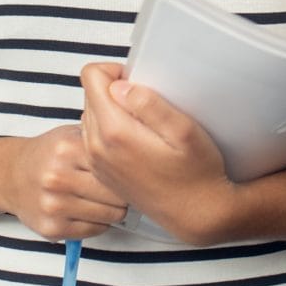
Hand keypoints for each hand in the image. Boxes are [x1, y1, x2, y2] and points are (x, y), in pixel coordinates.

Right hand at [1, 125, 127, 241]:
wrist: (11, 176)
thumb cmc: (49, 154)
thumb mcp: (71, 134)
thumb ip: (100, 137)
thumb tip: (138, 144)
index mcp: (67, 149)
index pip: (116, 166)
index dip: (129, 170)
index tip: (131, 171)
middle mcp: (58, 178)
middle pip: (115, 195)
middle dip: (123, 194)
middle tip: (121, 190)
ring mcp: (53, 206)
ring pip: (109, 216)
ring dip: (113, 210)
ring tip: (106, 200)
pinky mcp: (51, 229)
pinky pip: (94, 230)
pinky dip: (99, 223)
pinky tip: (90, 210)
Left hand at [79, 62, 237, 245]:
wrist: (195, 214)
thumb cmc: (196, 172)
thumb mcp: (184, 131)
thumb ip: (150, 104)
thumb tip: (120, 85)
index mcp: (114, 132)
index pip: (90, 76)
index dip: (115, 70)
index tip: (138, 82)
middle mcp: (96, 147)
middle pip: (88, 94)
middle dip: (114, 90)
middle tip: (146, 105)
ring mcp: (96, 162)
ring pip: (90, 114)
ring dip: (111, 110)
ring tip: (143, 123)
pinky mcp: (101, 172)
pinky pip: (93, 136)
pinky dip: (110, 130)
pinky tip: (137, 140)